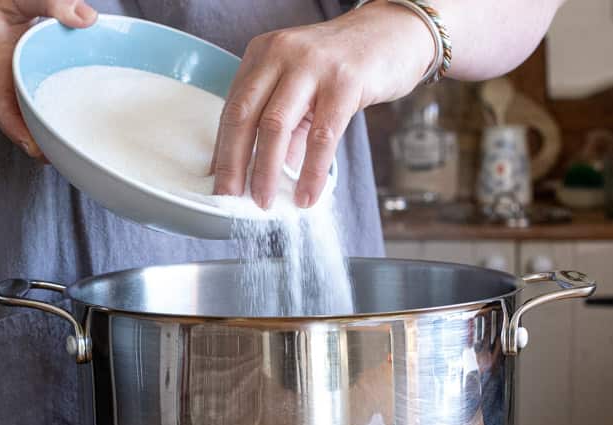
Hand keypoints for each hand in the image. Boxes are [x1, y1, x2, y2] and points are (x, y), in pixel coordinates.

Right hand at [0, 0, 96, 157]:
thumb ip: (49, 3)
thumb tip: (86, 18)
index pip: (1, 106)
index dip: (17, 130)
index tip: (35, 148)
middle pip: (17, 124)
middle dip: (40, 144)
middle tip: (68, 157)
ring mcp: (6, 89)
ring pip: (24, 120)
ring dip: (46, 136)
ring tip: (74, 151)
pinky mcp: (15, 90)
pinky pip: (29, 110)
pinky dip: (48, 120)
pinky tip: (72, 129)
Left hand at [211, 1, 432, 208]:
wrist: (394, 34)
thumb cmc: (345, 65)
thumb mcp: (305, 90)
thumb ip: (287, 129)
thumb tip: (270, 175)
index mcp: (264, 54)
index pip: (233, 106)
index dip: (222, 149)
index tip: (218, 183)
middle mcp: (281, 54)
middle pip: (244, 115)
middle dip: (233, 162)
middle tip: (229, 197)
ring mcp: (312, 66)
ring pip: (275, 126)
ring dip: (266, 171)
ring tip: (264, 202)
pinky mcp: (344, 83)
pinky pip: (321, 136)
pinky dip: (311, 172)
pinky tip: (308, 195)